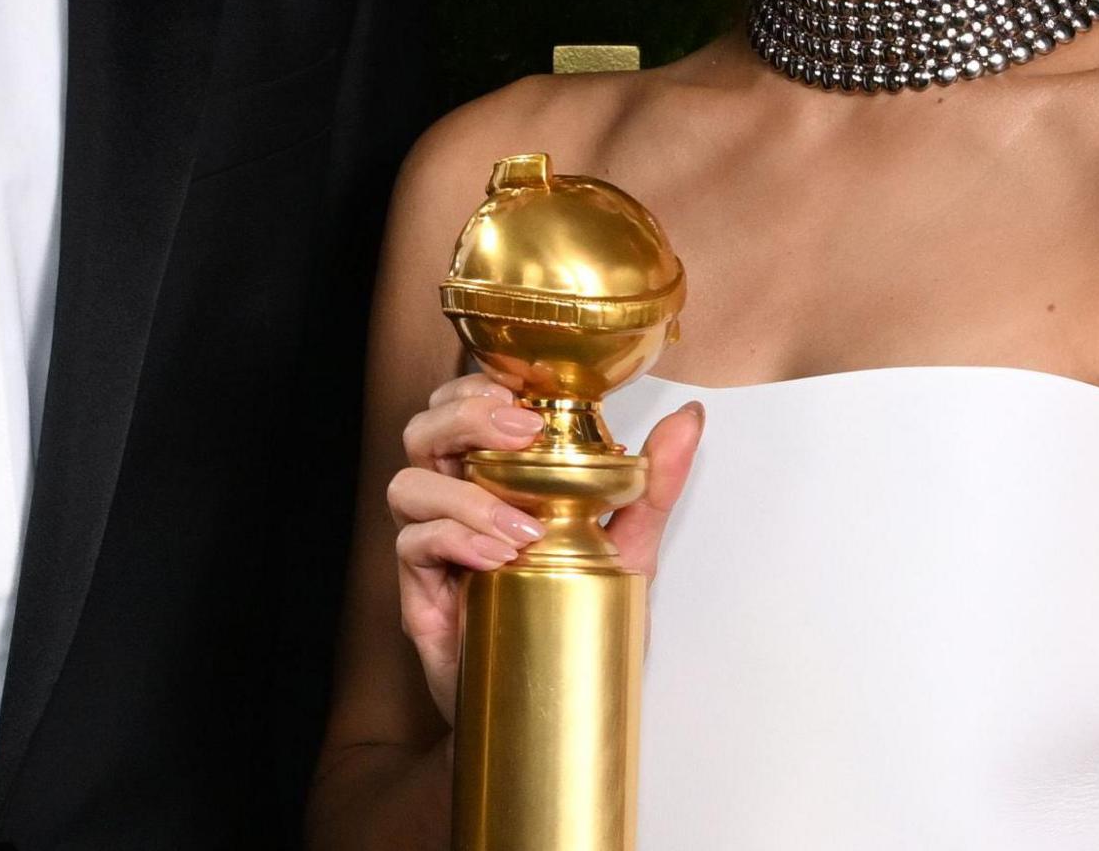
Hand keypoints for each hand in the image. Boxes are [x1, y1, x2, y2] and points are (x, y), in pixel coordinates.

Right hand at [386, 375, 702, 723]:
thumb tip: (689, 417)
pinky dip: (452, 541)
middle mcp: (457, 504)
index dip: (476, 386)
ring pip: (408, 486)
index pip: (463, 407)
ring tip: (522, 527)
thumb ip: (653, 486)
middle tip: (520, 432)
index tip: (523, 393)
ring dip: (464, 494)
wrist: (548, 713)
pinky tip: (498, 559)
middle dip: (464, 418)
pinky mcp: (421, 597)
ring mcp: (435, 551)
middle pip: (423, 432)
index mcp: (495, 479)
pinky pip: (412, 548)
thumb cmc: (577, 623)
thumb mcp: (628, 551)